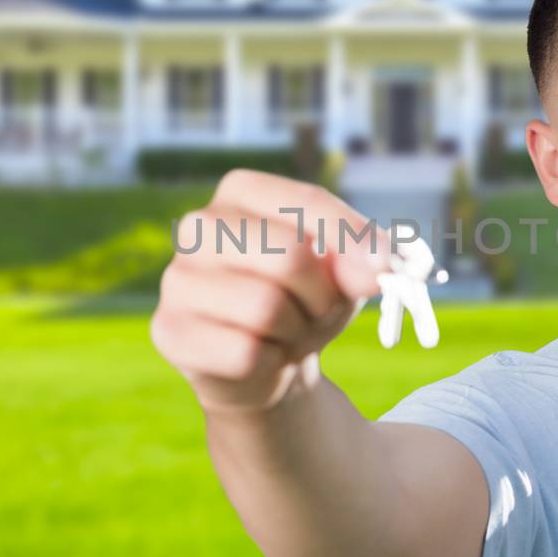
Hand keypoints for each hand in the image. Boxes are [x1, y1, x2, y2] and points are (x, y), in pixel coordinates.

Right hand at [151, 170, 386, 418]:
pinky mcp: (169, 331)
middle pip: (288, 255)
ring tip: (287, 333)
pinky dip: (269, 364)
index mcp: (241, 191)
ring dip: (297, 332)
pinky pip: (243, 353)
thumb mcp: (348, 272)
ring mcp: (177, 279)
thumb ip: (367, 259)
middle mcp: (199, 226)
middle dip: (323, 295)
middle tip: (319, 310)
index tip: (388, 270)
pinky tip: (260, 357)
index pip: (307, 202)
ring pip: (266, 308)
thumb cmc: (307, 300)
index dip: (355, 239)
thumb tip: (378, 267)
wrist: (266, 365)